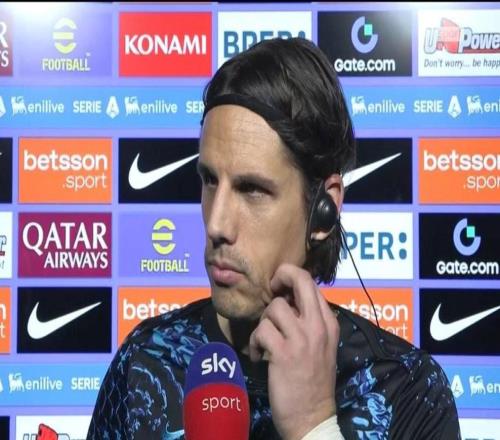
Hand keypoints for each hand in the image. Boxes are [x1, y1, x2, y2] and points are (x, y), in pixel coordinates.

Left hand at [249, 264, 339, 439]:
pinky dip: (255, 343)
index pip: (311, 283)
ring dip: (263, 323)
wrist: (313, 417)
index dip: (291, 278)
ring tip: (265, 341)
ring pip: (274, 307)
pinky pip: (261, 330)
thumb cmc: (314, 381)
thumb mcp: (321, 346)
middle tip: (271, 290)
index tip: (280, 289)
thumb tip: (286, 300)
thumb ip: (309, 322)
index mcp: (329, 323)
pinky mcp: (284, 353)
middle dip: (281, 277)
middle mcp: (318, 326)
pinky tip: (261, 357)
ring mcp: (302, 339)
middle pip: (300, 280)